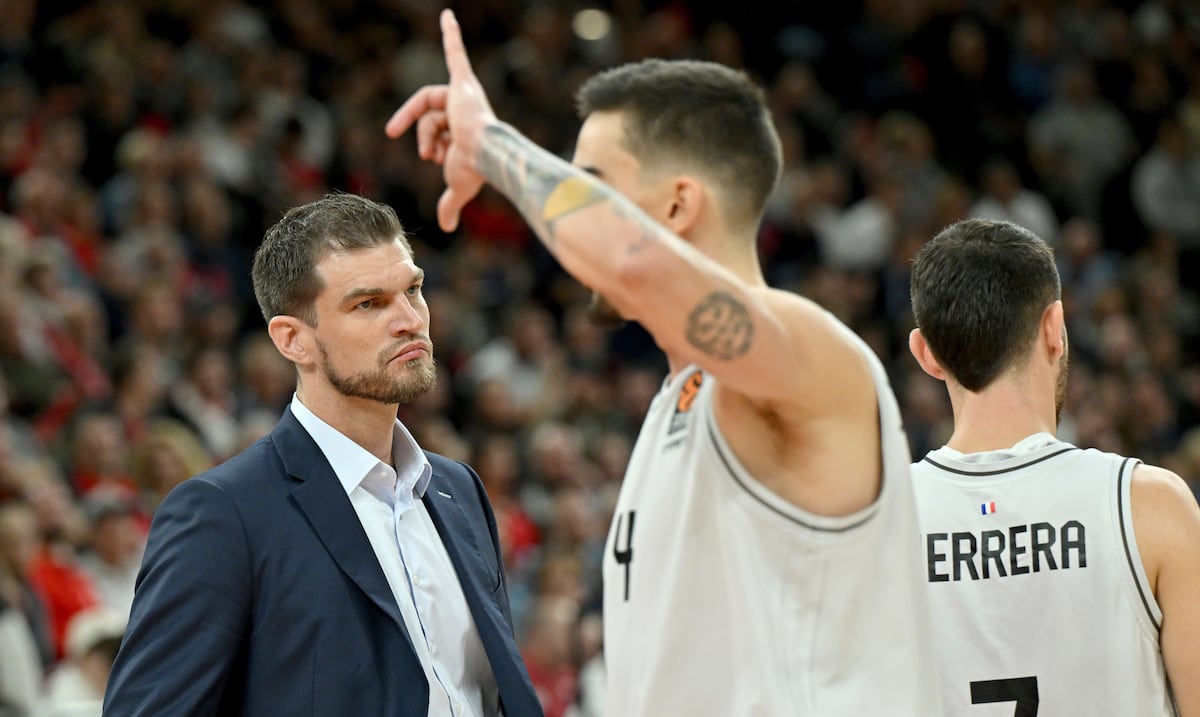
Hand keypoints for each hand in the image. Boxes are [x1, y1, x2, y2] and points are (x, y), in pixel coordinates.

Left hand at [385, 9, 496, 231]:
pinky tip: (446, 15)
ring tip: (435, 147)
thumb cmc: (477, 169)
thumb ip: (451, 203)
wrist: (486, 157)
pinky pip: (455, 54)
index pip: (435, 123)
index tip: (425, 158)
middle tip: (425, 155)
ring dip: (426, 128)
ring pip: (430, 104)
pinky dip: (451, 34)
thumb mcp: (458, 186)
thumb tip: (446, 227)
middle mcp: (464, 105)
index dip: (427, 141)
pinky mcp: (464, 83)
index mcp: (463, 124)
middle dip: (423, 135)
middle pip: (428, 114)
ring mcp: (464, 93)